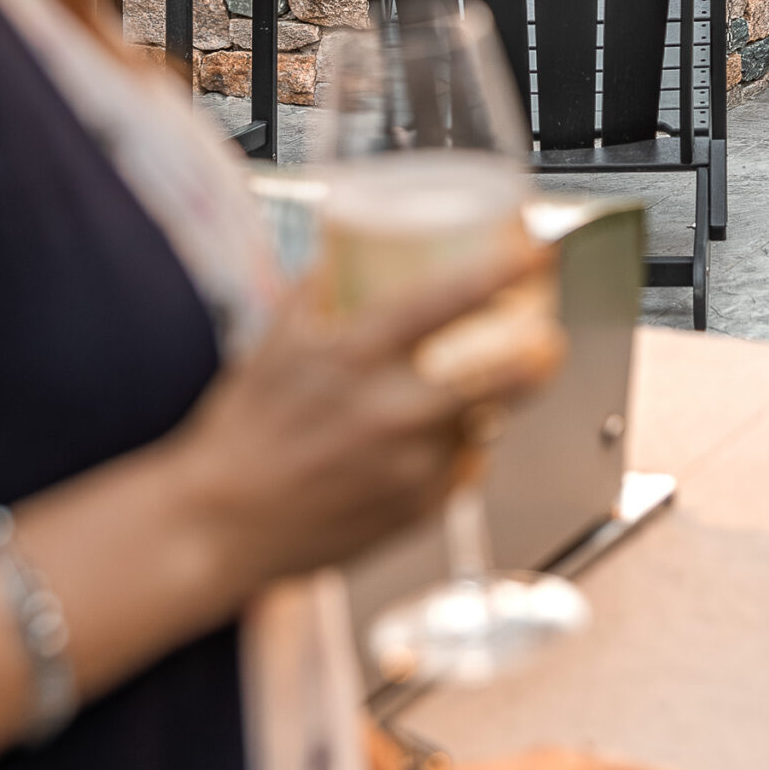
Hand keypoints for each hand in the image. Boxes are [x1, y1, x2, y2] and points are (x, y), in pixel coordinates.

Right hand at [167, 235, 562, 600]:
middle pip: (498, 376)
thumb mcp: (274, 341)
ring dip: (489, 404)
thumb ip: (319, 288)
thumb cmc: (242, 433)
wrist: (219, 525)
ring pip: (482, 423)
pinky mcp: (418, 510)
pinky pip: (460, 468)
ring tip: (478, 389)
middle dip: (539, 354)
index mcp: (354, 359)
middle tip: (549, 337)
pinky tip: (427, 442)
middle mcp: (389, 412)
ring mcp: (410, 468)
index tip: (534, 252)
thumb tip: (351, 244)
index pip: (445, 302)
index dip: (500, 271)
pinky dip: (455, 450)